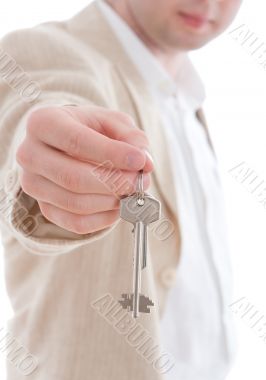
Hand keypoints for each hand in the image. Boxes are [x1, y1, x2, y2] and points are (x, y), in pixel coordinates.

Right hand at [16, 105, 153, 233]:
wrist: (65, 146)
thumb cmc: (89, 131)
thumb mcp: (111, 122)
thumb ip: (131, 137)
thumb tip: (145, 162)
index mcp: (43, 123)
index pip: (76, 142)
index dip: (111, 154)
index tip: (139, 161)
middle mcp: (30, 154)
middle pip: (73, 178)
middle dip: (113, 183)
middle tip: (139, 182)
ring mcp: (33, 185)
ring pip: (75, 203)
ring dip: (111, 201)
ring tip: (131, 192)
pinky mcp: (44, 208)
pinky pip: (76, 223)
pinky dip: (104, 219)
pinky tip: (118, 206)